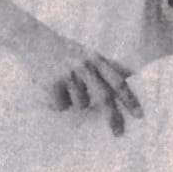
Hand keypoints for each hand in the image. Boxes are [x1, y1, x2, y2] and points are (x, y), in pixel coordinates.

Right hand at [17, 24, 139, 134]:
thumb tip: (131, 74)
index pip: (118, 81)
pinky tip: (52, 90)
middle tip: (118, 132)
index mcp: (96, 58)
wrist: (32, 39)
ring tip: (65, 89)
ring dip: (76, 103)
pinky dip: (58, 104)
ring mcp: (68, 74)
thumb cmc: (64, 49)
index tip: (139, 115)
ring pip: (81, 104)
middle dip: (112, 117)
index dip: (130, 99)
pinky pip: (62, 106)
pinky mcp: (52, 83)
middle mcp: (84, 65)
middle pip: (104, 97)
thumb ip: (105, 65)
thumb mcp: (88, 52)